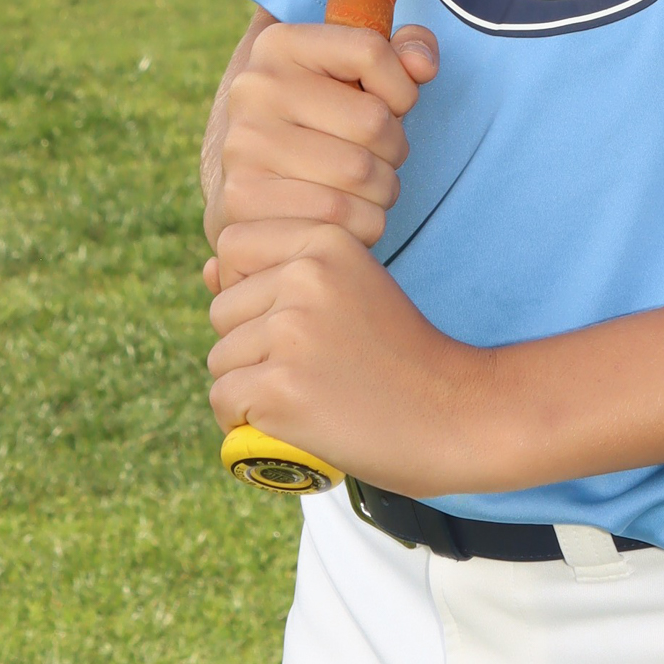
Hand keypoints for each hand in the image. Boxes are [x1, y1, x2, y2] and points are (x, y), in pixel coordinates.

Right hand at [204, 20, 437, 291]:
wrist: (254, 192)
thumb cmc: (320, 127)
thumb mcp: (355, 77)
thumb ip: (400, 53)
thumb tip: (422, 66)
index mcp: (279, 45)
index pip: (370, 51)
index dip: (402, 87)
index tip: (392, 106)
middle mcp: (254, 89)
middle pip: (373, 121)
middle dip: (395, 149)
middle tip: (377, 159)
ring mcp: (243, 145)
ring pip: (361, 174)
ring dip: (382, 191)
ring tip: (363, 190)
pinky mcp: (243, 200)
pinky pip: (339, 221)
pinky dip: (360, 227)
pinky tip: (345, 220)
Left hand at [205, 219, 489, 493]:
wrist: (455, 415)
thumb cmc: (401, 357)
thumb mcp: (351, 292)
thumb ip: (281, 273)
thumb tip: (208, 269)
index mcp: (326, 240)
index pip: (234, 247)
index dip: (253, 291)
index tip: (298, 323)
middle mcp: (305, 276)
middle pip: (222, 310)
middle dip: (250, 346)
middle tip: (312, 369)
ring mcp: (291, 331)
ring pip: (220, 358)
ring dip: (249, 386)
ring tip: (308, 396)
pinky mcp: (280, 386)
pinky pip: (224, 401)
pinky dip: (245, 423)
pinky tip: (290, 424)